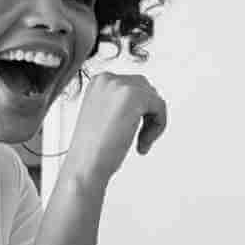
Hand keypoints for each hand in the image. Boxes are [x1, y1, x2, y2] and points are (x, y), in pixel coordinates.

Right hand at [62, 73, 168, 187]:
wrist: (85, 165)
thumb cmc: (94, 148)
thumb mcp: (106, 115)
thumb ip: (122, 103)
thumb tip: (148, 100)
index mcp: (99, 81)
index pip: (134, 86)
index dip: (139, 112)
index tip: (128, 132)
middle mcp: (107, 79)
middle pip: (147, 90)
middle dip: (147, 115)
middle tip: (139, 140)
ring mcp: (119, 85)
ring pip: (154, 99)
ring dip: (152, 123)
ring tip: (140, 143)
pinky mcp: (134, 95)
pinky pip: (160, 107)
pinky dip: (158, 127)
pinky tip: (142, 143)